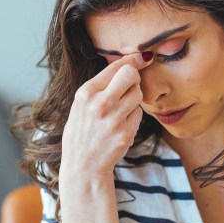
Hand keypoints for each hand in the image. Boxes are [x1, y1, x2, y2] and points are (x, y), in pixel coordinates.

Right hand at [61, 51, 152, 185]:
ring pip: (137, 94)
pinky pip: (139, 114)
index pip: (115, 66)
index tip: (141, 58)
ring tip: (120, 109)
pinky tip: (121, 124)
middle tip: (129, 86)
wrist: (83, 164)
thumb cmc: (82, 131)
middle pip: (130, 75)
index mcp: (86, 93)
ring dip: (133, 99)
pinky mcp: (125, 133)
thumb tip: (127, 62)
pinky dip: (133, 116)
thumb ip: (100, 85)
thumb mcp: (81, 104)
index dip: (131, 60)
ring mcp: (114, 119)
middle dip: (134, 77)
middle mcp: (99, 104)